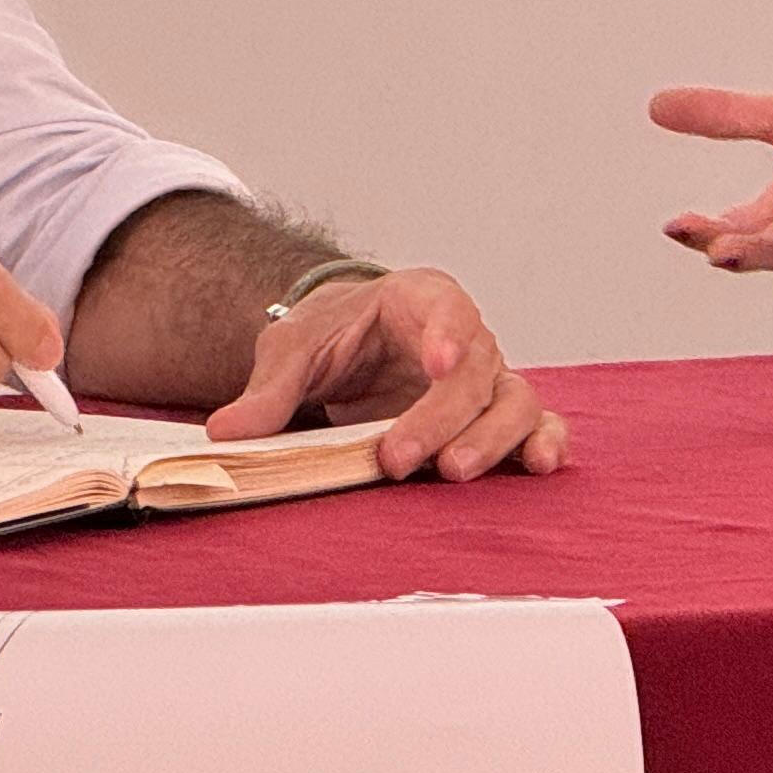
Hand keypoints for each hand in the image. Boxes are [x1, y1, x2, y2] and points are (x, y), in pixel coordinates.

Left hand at [204, 266, 567, 481]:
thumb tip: (227, 433)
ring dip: (492, 439)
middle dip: (439, 418)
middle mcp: (467, 339)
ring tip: (455, 472)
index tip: (437, 363)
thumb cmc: (333, 336)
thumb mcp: (294, 348)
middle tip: (398, 458)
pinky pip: (536, 426)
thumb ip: (268, 389)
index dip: (448, 334)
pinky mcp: (494, 420)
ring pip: (514, 401)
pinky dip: (545, 444)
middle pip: (475, 373)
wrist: (352, 348)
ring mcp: (488, 382)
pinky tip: (540, 465)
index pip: (448, 307)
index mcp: (423, 299)